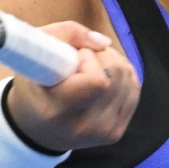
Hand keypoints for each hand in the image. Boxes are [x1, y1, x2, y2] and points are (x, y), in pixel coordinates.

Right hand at [5, 21, 139, 152]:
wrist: (36, 125)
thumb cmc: (35, 81)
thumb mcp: (37, 49)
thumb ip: (68, 33)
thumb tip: (104, 42)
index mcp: (57, 112)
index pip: (97, 81)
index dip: (89, 59)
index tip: (73, 57)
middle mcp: (82, 127)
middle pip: (116, 75)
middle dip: (101, 56)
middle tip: (80, 60)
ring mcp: (102, 133)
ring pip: (128, 79)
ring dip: (112, 63)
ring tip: (89, 68)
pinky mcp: (116, 133)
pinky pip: (133, 90)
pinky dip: (122, 76)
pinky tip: (102, 77)